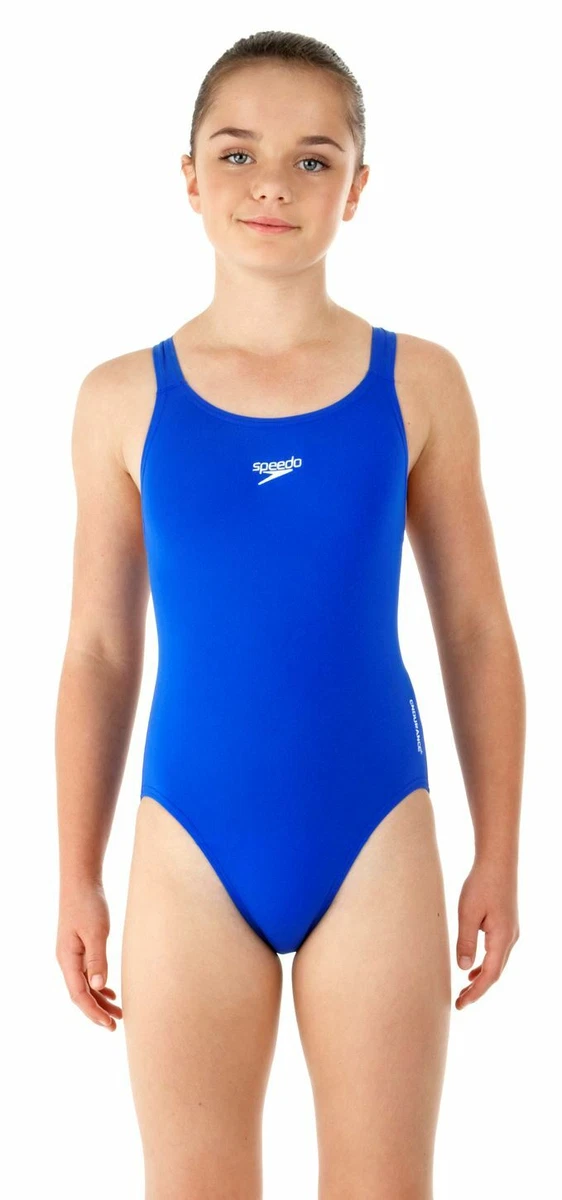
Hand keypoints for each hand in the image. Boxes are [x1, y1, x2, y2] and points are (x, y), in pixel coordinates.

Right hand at [56, 880, 122, 1028]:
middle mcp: (67, 960)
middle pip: (81, 994)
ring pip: (85, 985)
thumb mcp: (96, 931)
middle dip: (97, 1011)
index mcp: (68, 959)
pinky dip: (99, 986)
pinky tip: (110, 991)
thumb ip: (98, 959)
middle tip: (116, 1025)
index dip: (93, 1012)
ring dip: (100, 1000)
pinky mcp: (80, 947)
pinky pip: (87, 974)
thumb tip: (100, 987)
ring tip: (118, 1013)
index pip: (79, 994)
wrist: (81, 881)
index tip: (109, 1024)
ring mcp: (72, 954)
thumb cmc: (88, 904)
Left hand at [455, 857, 519, 1008]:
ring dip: (482, 977)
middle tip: (459, 1002)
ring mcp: (511, 931)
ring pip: (497, 963)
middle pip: (495, 973)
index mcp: (502, 939)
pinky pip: (498, 952)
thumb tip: (463, 969)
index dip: (475, 993)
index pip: (489, 975)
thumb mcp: (468, 914)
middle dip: (478, 989)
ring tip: (465, 989)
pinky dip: (486, 963)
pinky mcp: (507, 924)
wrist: (498, 861)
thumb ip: (466, 942)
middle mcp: (511, 938)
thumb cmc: (481, 885)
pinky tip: (474, 966)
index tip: (460, 1005)